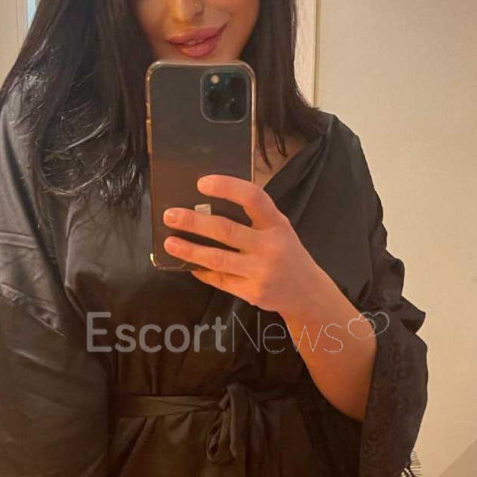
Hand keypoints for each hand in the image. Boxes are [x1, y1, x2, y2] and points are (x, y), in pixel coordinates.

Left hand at [162, 174, 329, 321]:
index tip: (201, 183)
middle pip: (225, 230)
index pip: (252, 197)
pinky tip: (188, 265)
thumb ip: (253, 218)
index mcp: (276, 223)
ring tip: (170, 243)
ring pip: (217, 259)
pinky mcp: (252, 292)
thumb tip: (207, 205)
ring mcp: (261, 271)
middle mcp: (270, 246)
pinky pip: (219, 280)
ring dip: (189, 250)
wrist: (307, 293)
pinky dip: (201, 271)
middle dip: (194, 222)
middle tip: (170, 215)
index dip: (226, 187)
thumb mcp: (279, 229)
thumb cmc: (286, 253)